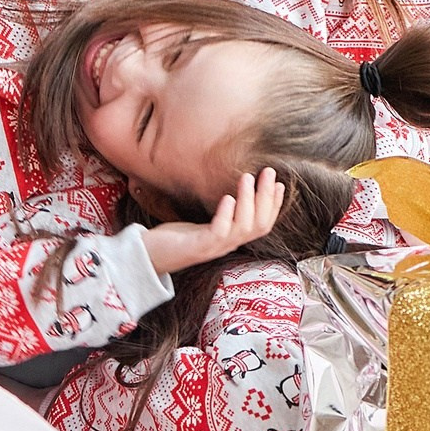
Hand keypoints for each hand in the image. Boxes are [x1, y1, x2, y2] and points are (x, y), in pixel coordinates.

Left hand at [144, 168, 283, 274]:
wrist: (150, 258)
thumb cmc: (177, 239)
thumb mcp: (204, 224)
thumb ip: (222, 214)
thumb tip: (234, 192)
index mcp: (232, 238)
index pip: (263, 224)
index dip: (274, 205)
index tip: (280, 184)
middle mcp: (228, 244)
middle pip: (259, 224)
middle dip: (267, 197)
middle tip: (269, 172)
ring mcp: (215, 247)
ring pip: (244, 227)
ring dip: (249, 200)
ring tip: (247, 177)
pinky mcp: (199, 247)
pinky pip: (220, 232)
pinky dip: (226, 214)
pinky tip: (227, 198)